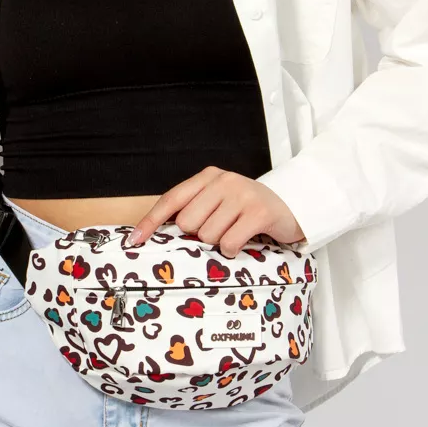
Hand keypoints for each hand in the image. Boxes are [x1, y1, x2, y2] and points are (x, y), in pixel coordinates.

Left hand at [127, 166, 304, 256]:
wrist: (293, 206)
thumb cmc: (248, 210)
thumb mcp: (219, 202)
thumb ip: (194, 210)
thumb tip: (160, 235)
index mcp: (208, 176)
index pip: (171, 200)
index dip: (150, 221)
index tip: (134, 241)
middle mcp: (223, 181)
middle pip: (188, 223)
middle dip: (200, 235)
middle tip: (220, 230)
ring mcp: (242, 194)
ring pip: (208, 235)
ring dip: (219, 243)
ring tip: (236, 232)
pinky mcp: (259, 211)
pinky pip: (229, 242)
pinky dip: (234, 250)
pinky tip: (244, 241)